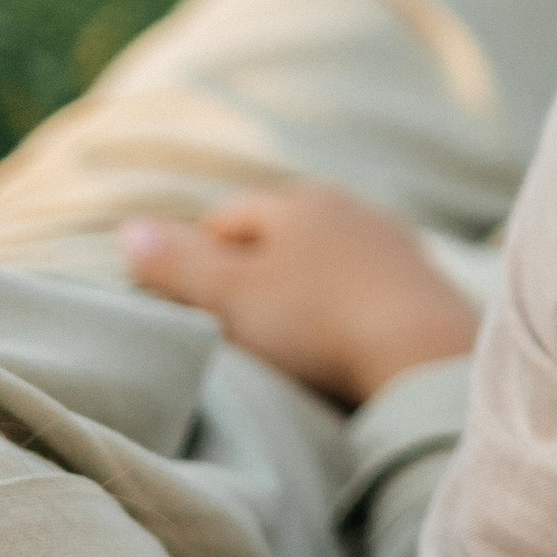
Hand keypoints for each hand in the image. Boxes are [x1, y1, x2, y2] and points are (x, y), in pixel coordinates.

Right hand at [123, 184, 480, 406]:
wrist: (425, 354)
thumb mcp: (230, 296)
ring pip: (331, 259)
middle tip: (231, 316)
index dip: (200, 255)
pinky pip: (371, 289)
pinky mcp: (428, 284)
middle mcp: (352, 208)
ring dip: (307, 287)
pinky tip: (343, 340)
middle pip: (284, 234)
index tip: (185, 297)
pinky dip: (349, 307)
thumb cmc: (316, 322)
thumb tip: (128, 231)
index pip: (230, 218)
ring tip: (287, 333)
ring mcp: (396, 244)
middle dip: (255, 267)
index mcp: (299, 202)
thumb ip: (177, 266)